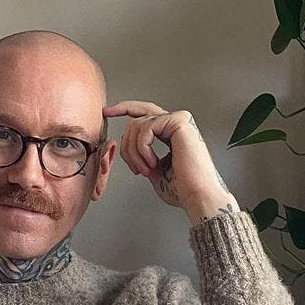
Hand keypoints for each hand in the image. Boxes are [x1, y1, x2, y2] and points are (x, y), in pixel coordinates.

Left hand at [102, 99, 237, 216]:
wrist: (197, 196)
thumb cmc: (182, 189)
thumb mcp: (154, 170)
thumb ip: (142, 154)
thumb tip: (127, 147)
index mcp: (172, 132)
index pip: (144, 113)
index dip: (124, 109)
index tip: (107, 112)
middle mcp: (177, 122)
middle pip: (136, 119)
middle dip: (126, 145)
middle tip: (134, 168)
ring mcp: (179, 119)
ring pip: (137, 125)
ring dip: (134, 153)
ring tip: (146, 170)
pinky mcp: (179, 121)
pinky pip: (145, 128)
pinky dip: (142, 149)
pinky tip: (153, 163)